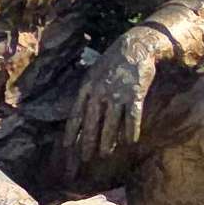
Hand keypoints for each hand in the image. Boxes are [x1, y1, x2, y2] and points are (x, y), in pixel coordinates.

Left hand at [67, 25, 165, 167]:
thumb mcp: (93, 73)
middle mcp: (100, 92)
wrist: (135, 46)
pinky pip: (132, 117)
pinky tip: (130, 142)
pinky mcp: (135, 94)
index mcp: (87, 87)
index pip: (75, 114)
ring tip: (105, 154)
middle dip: (88, 142)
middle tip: (86, 158)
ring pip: (111, 124)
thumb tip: (81, 112)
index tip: (67, 147)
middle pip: (92, 122)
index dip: (72, 132)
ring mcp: (118, 94)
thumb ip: (88, 92)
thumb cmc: (113, 62)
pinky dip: (131, 131)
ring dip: (108, 141)